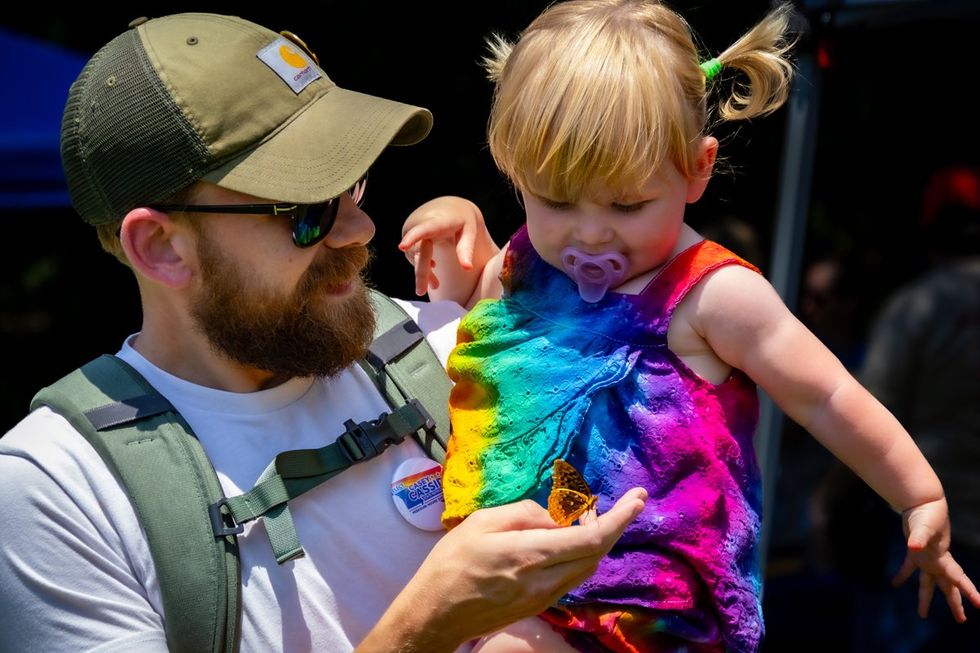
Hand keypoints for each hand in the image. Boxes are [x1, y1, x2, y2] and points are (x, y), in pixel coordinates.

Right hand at [357, 487, 647, 652]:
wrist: (436, 613)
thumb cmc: (452, 563)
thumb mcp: (483, 522)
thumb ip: (525, 514)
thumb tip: (556, 515)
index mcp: (532, 555)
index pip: (592, 539)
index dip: (621, 518)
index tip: (638, 498)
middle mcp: (546, 580)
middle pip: (596, 554)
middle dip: (609, 526)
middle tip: (601, 503)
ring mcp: (544, 597)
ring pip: (585, 566)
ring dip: (592, 540)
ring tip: (578, 517)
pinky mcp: (538, 604)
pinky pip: (569, 576)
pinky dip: (575, 554)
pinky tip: (562, 540)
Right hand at [399, 196, 495, 298]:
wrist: (449, 207)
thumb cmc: (462, 220)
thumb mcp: (469, 231)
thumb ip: (466, 249)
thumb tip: (467, 268)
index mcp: (438, 221)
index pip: (424, 229)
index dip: (413, 237)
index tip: (403, 246)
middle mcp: (421, 223)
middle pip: (418, 250)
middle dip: (420, 271)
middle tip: (420, 291)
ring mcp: (412, 228)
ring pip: (415, 255)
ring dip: (424, 272)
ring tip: (436, 285)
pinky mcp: (409, 234)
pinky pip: (413, 253)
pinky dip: (421, 265)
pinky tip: (432, 272)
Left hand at [891, 496, 979, 621]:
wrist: (922, 501)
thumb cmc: (927, 514)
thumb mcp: (923, 526)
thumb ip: (919, 537)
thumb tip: (913, 548)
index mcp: (944, 558)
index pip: (959, 578)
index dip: (969, 591)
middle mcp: (938, 561)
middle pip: (949, 587)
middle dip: (955, 604)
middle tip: (962, 620)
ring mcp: (927, 558)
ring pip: (929, 583)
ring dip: (925, 598)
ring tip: (923, 615)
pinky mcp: (914, 551)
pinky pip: (908, 568)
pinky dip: (902, 575)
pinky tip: (893, 584)